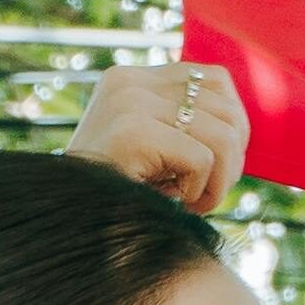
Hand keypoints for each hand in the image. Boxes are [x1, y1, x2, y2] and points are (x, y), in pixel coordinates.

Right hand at [66, 55, 246, 207]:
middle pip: (227, 108)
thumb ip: (185, 126)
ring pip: (222, 135)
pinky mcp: (132, 131)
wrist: (64, 224)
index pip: (215, 80)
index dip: (233, 125)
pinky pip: (202, 160)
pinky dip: (201, 192)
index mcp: (133, 79)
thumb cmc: (115, 195)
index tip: (217, 164)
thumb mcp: (153, 149)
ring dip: (220, 181)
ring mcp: (129, 103)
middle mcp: (130, 81)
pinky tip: (176, 204)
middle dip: (233, 158)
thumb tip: (239, 127)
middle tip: (206, 191)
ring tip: (193, 202)